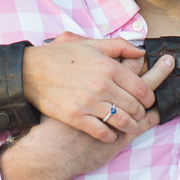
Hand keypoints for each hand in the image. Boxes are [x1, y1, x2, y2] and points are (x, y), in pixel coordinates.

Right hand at [22, 32, 158, 141]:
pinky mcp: (76, 117)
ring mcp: (89, 103)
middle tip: (139, 115)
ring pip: (121, 121)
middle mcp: (101, 85)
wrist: (31, 71)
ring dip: (129, 126)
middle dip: (140, 113)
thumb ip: (119, 46)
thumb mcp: (91, 44)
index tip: (147, 101)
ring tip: (129, 126)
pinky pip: (102, 132)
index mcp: (108, 66)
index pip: (141, 87)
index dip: (148, 97)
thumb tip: (141, 51)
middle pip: (134, 106)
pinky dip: (110, 135)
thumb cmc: (61, 56)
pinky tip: (110, 133)